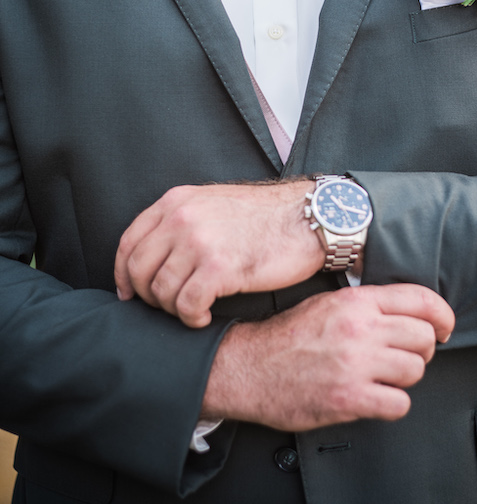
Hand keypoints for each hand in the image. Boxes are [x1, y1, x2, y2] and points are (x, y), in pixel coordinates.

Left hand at [114, 180, 322, 327]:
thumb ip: (182, 221)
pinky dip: (192, 319)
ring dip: (175, 310)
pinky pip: (186, 306)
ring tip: (195, 310)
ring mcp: (199, 242)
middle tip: (168, 307)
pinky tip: (205, 317)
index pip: (129, 241)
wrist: (309, 217)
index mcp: (177, 201)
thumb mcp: (214, 204)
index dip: (123, 274)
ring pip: (161, 292)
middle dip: (148, 297)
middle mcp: (182, 218)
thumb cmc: (266, 216)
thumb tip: (154, 256)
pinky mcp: (219, 268)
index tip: (129, 293)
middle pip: (139, 270)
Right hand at [202, 283, 454, 429]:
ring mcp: (356, 364)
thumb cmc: (288, 336)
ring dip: (405, 377)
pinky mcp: (349, 398)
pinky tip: (376, 397)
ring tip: (385, 376)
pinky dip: (393, 404)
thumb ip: (367, 304)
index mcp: (356, 301)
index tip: (446, 327)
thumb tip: (407, 310)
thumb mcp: (328, 302)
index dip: (443, 315)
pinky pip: (399, 403)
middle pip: (424, 338)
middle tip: (406, 355)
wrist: (249, 367)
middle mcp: (360, 329)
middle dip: (422, 349)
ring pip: (415, 370)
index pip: (421, 300)